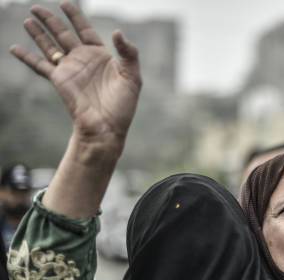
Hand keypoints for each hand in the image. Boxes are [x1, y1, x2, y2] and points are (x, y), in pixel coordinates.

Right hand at [10, 1, 140, 158]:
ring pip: (49, 45)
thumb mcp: (133, 77)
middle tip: (36, 7)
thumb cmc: (123, 106)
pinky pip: (40, 65)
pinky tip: (14, 48)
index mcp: (100, 56)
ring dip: (38, 33)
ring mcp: (69, 69)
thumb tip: (117, 32)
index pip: (85, 30)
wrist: (107, 127)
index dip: (75, 16)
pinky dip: (27, 57)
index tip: (64, 3)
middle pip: (63, 33)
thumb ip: (129, 54)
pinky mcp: (59, 80)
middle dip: (51, 20)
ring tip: (28, 19)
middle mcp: (82, 60)